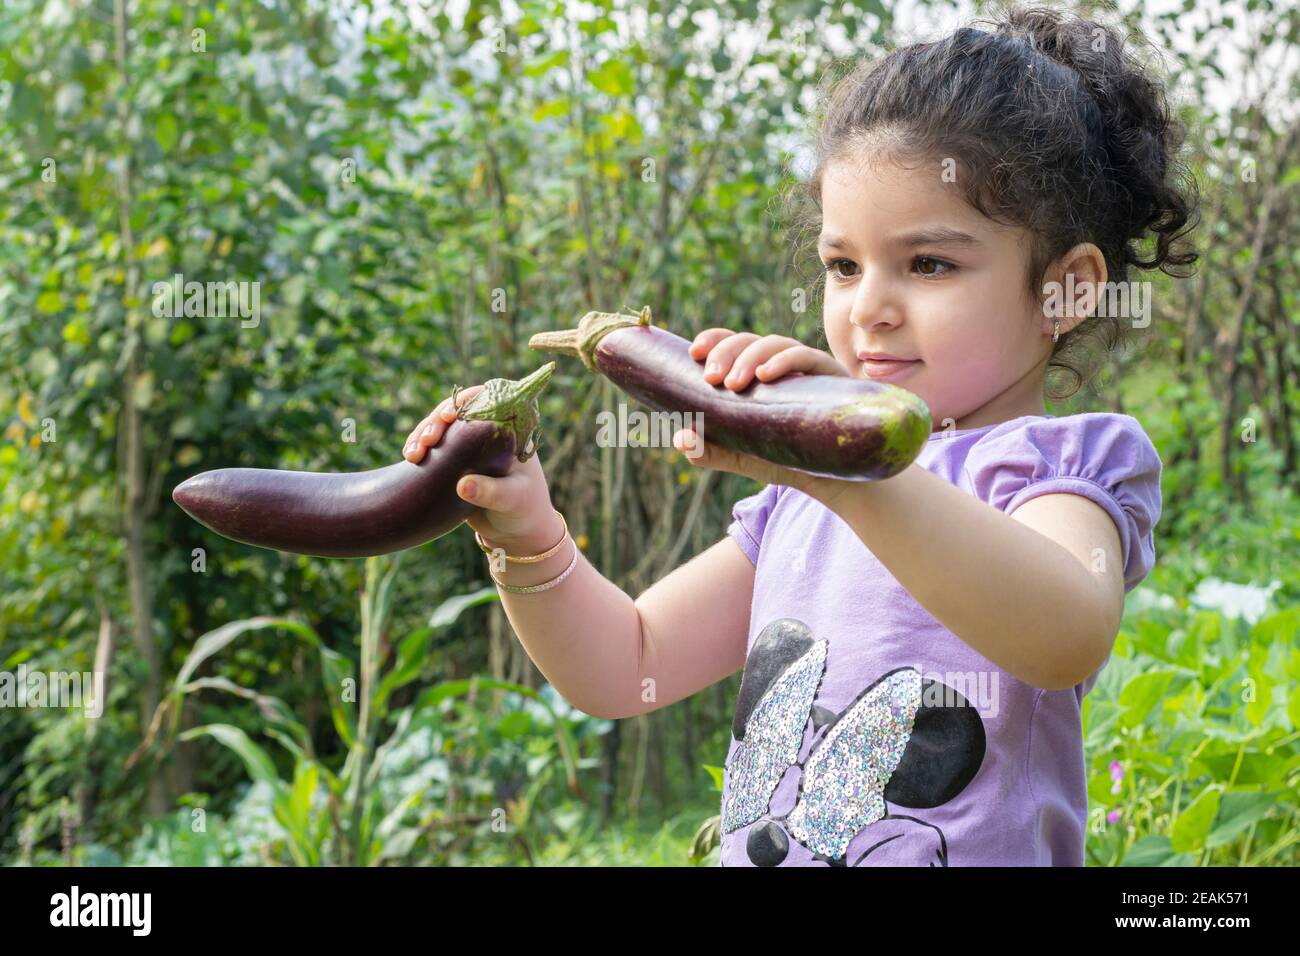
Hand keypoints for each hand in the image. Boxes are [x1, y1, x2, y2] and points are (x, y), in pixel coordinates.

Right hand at [402, 386, 562, 553]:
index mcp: (509, 431)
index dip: (466, 402)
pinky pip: (432, 449)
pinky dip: (419, 448)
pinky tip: (410, 457)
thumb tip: (463, 486)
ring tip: (412, 454)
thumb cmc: (524, 511)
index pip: (488, 401)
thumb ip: (492, 493)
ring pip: (440, 428)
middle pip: (457, 412)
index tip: (450, 416)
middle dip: (436, 421)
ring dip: (422, 434)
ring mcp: (468, 447)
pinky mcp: (452, 463)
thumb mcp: (513, 500)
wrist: (515, 532)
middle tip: (426, 441)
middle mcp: (487, 433)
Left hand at [677, 329, 852, 503]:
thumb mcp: (742, 456)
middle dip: (727, 352)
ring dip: (751, 357)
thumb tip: (680, 437)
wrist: (835, 480)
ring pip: (776, 343)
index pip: (733, 344)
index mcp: (756, 375)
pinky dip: (785, 360)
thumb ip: (710, 450)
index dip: (714, 340)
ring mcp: (806, 368)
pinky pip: (808, 356)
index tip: (693, 353)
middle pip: (750, 340)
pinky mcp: (831, 376)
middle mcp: (780, 365)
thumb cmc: (786, 459)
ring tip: (734, 384)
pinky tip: (767, 376)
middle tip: (712, 378)